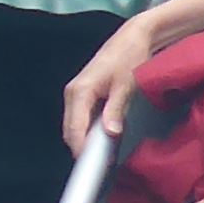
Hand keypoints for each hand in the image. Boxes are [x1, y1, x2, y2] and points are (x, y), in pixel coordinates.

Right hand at [60, 13, 161, 155]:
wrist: (133, 37)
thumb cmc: (130, 58)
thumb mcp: (126, 85)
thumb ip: (115, 110)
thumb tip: (110, 134)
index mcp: (80, 92)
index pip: (74, 128)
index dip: (81, 148)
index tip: (92, 165)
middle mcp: (72, 93)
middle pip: (70, 129)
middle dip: (81, 147)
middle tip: (100, 164)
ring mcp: (76, 93)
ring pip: (74, 124)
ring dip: (85, 139)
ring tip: (103, 153)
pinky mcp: (83, 93)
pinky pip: (80, 117)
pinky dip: (88, 129)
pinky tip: (102, 136)